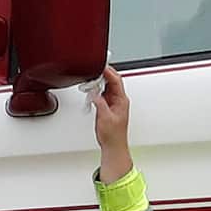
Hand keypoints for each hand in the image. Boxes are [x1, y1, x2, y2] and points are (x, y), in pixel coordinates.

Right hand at [93, 67, 132, 182]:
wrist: (113, 145)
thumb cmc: (113, 135)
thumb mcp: (105, 117)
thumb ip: (100, 103)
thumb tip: (95, 94)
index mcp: (122, 100)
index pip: (116, 80)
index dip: (108, 71)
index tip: (100, 65)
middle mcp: (119, 100)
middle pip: (112, 81)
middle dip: (102, 74)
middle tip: (92, 70)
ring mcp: (114, 102)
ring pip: (107, 86)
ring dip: (98, 82)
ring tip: (89, 81)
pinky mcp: (108, 106)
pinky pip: (102, 93)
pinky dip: (96, 90)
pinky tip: (90, 91)